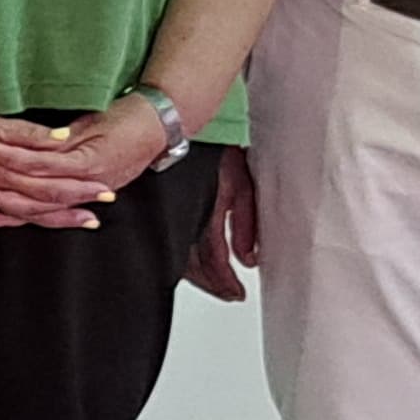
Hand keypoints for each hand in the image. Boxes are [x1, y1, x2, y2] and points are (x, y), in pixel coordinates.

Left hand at [0, 88, 111, 233]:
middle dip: (73, 203)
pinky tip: (67, 138)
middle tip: (104, 201)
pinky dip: (44, 141)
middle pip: (37, 200)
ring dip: (69, 177)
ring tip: (96, 175)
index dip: (54, 217)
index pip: (23, 212)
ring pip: (35, 175)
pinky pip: (20, 141)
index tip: (82, 219)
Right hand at [0, 97, 169, 223]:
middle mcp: (73, 190)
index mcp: (71, 191)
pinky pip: (44, 162)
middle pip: (27, 204)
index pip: (29, 209)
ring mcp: (78, 177)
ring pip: (32, 185)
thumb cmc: (117, 135)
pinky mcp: (86, 161)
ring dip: (0, 179)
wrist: (153, 125)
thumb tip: (30, 161)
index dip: (2, 214)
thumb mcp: (81, 146)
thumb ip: (57, 158)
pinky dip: (17, 158)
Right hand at [183, 145, 260, 301]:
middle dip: (211, 282)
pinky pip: (176, 239)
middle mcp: (186, 218)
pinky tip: (195, 260)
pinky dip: (188, 255)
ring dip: (199, 272)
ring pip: (183, 255)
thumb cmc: (218, 149)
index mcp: (204, 215)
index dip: (223, 281)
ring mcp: (175, 212)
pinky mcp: (170, 206)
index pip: (213, 259)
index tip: (236, 294)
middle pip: (193, 264)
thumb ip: (247, 224)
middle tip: (228, 292)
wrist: (185, 125)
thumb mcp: (241, 185)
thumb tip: (249, 258)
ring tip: (216, 282)